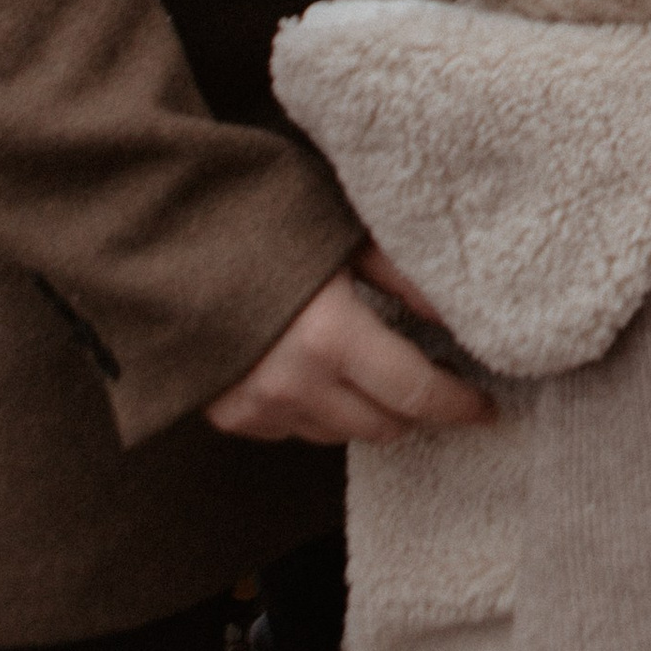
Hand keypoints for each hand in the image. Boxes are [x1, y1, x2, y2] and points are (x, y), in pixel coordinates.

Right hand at [204, 246, 494, 446]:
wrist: (162, 237)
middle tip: (437, 377)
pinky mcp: (229, 416)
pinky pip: (294, 429)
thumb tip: (461, 314)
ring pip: (339, 432)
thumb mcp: (343, 233)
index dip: (459, 404)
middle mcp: (294, 385)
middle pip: (382, 426)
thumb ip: (405, 279)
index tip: (488, 407)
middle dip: (417, 407)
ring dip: (367, 410)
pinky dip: (318, 408)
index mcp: (331, 336)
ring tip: (376, 368)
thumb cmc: (258, 218)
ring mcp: (256, 407)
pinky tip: (318, 369)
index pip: (416, 393)